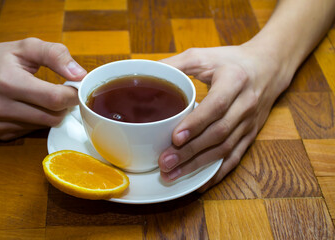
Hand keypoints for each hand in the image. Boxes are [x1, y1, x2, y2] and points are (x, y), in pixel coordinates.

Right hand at [0, 36, 86, 139]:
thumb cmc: (3, 58)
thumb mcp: (28, 47)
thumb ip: (56, 55)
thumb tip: (80, 74)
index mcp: (6, 81)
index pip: (54, 98)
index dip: (72, 94)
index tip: (77, 87)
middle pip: (53, 116)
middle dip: (64, 104)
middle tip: (60, 90)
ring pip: (46, 125)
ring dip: (52, 112)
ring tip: (42, 96)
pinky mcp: (1, 133)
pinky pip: (35, 131)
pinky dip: (39, 119)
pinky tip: (30, 106)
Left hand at [158, 46, 292, 189]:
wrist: (268, 68)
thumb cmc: (231, 61)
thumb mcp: (204, 55)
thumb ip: (176, 63)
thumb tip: (147, 73)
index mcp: (234, 80)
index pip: (217, 105)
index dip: (196, 123)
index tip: (174, 138)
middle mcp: (246, 104)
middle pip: (218, 133)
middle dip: (190, 151)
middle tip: (164, 163)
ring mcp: (249, 123)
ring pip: (225, 149)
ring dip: (199, 165)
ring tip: (173, 174)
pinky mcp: (251, 135)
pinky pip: (235, 158)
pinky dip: (218, 173)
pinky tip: (200, 183)